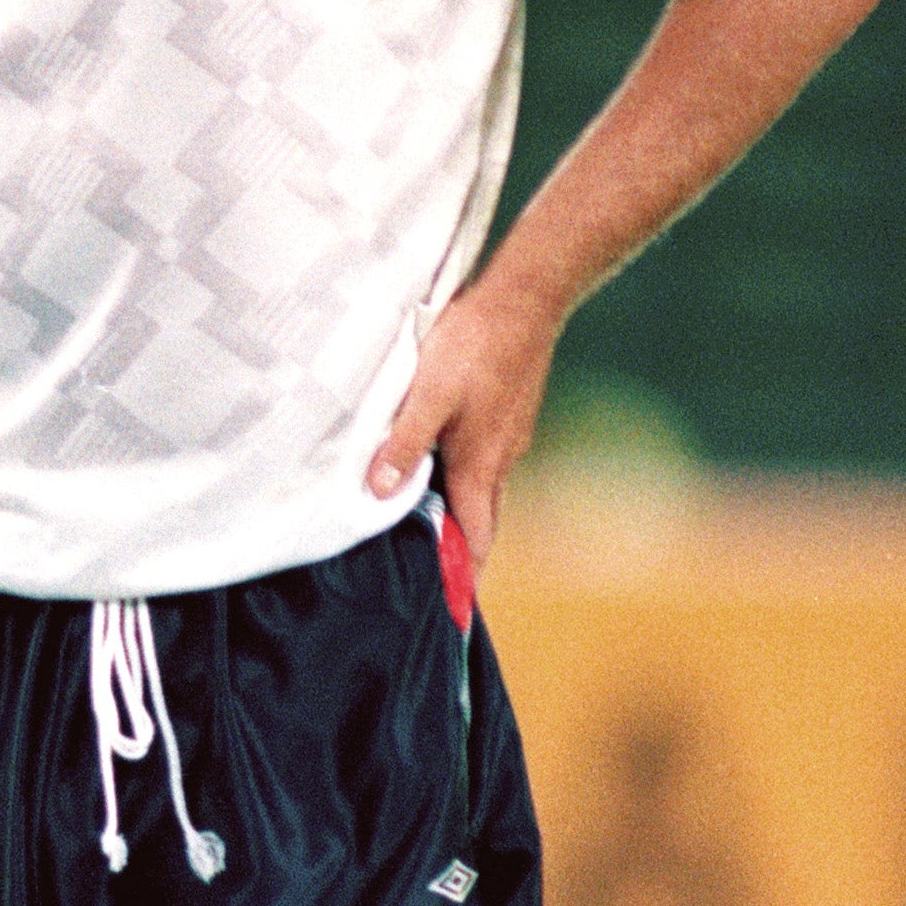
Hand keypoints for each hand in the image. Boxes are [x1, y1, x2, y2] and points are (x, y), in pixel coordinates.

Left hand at [362, 276, 561, 578]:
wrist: (527, 299)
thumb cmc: (475, 344)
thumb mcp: (426, 396)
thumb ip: (402, 445)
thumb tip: (378, 493)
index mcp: (480, 465)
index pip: (476, 538)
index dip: (466, 573)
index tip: (457, 607)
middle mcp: (501, 458)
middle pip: (483, 519)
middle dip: (464, 550)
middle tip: (441, 575)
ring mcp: (510, 435)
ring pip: (485, 488)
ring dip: (464, 512)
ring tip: (434, 526)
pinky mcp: (510, 413)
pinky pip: (489, 460)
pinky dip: (469, 478)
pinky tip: (447, 464)